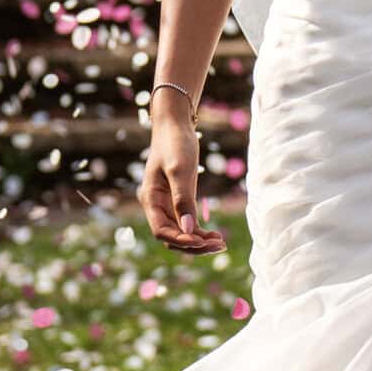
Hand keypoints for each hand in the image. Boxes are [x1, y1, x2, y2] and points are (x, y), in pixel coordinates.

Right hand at [139, 101, 225, 253]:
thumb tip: (188, 230)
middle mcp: (156, 206)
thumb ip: (183, 199)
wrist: (175, 125)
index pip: (161, 231)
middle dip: (194, 245)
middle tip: (220, 245)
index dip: (180, 240)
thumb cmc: (175, 143)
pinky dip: (200, 232)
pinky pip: (187, 223)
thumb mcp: (180, 169)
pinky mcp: (179, 199)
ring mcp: (168, 204)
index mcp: (150, 199)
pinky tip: (216, 236)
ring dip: (199, 241)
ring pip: (180, 233)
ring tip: (222, 243)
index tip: (202, 241)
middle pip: (171, 237)